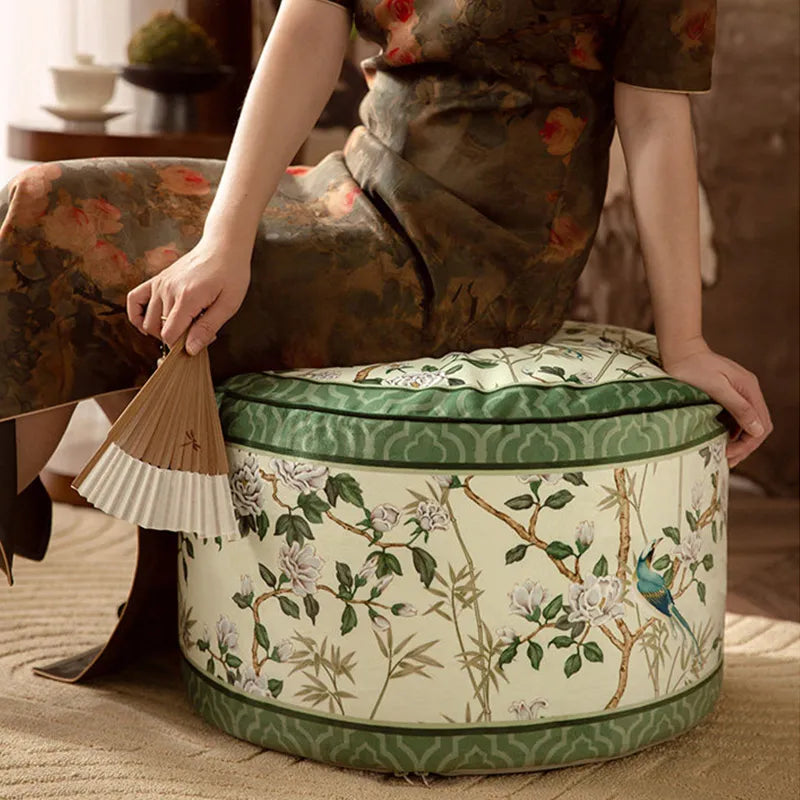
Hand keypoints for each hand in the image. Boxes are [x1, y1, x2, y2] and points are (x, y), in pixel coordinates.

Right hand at [127, 237, 251, 355]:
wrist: (223, 248)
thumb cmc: (231, 274)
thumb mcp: (228, 304)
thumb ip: (207, 327)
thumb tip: (191, 349)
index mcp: (187, 297)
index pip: (170, 335)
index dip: (183, 346)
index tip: (201, 340)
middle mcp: (168, 290)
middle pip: (160, 329)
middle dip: (178, 338)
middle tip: (199, 331)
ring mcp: (160, 284)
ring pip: (148, 320)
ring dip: (161, 330)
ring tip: (183, 327)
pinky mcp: (157, 279)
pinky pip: (134, 298)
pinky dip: (136, 314)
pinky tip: (146, 325)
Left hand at [660, 336, 772, 468]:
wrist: (679, 350)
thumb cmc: (693, 367)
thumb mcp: (716, 387)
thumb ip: (738, 407)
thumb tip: (757, 429)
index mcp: (749, 389)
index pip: (761, 425)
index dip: (748, 444)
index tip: (730, 454)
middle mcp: (748, 391)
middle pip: (757, 426)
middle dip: (744, 446)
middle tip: (726, 460)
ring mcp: (738, 392)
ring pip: (747, 424)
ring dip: (738, 441)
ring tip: (723, 455)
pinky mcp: (727, 394)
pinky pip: (735, 418)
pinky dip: (730, 432)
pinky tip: (719, 440)